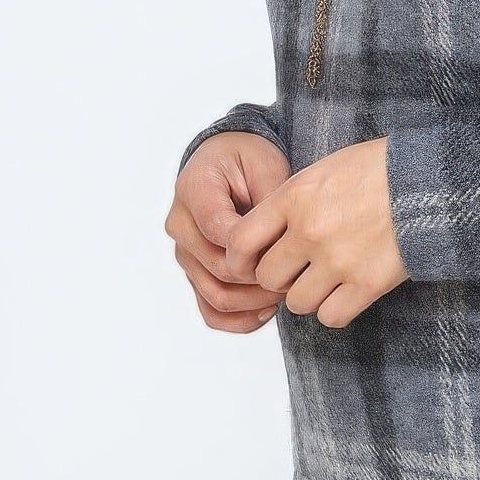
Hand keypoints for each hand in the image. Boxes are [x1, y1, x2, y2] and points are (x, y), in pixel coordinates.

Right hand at [166, 131, 292, 331]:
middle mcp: (181, 225)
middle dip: (262, 278)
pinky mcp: (195, 273)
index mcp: (193, 191)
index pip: (221, 233)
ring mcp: (186, 252)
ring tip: (286, 293)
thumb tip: (280, 244)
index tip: (290, 250)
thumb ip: (270, 201)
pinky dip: (239, 319)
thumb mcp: (265, 165)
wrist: (229, 162)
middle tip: (299, 276)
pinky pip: (210, 311)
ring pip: (215, 296)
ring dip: (254, 302)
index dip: (257, 249)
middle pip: (219, 269)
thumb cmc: (248, 159)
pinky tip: (268, 311)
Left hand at [222, 136, 408, 329]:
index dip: (240, 259)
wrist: (432, 180)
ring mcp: (338, 260)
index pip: (240, 241)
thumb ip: (292, 199)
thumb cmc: (381, 168)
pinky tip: (345, 294)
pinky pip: (331, 317)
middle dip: (279, 277)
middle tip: (297, 270)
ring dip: (307, 295)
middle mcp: (310, 230)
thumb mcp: (326, 168)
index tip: (249, 264)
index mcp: (295, 197)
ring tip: (325, 280)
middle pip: (268, 277)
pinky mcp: (368, 284)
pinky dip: (334, 311)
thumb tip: (269, 231)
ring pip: (297, 302)